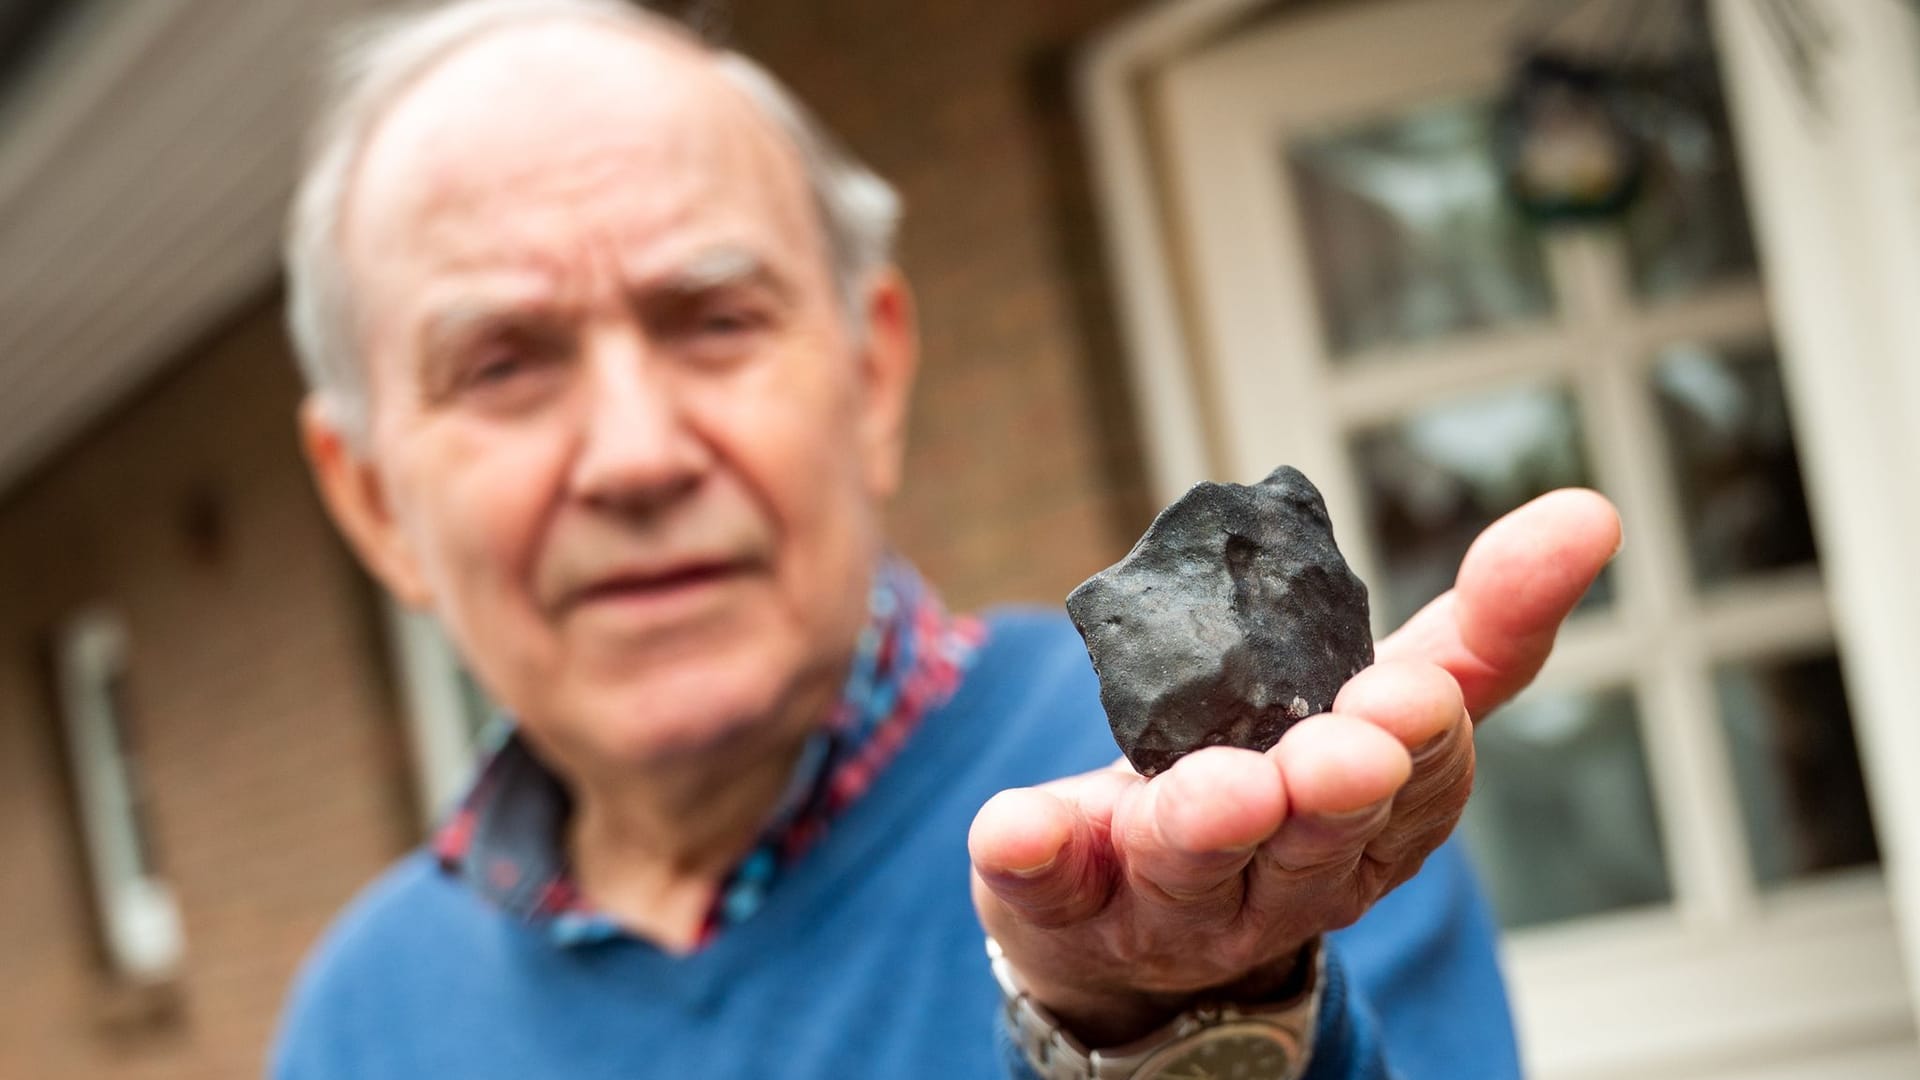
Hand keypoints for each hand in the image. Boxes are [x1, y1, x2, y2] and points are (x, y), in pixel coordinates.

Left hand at [969, 489, 1621, 1045]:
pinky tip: (1014, 827)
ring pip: (1200, 868)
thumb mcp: (1373, 702)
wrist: (1136, 926)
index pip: (1423, 773)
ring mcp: (1177, 898)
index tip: (1417, 689)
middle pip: (1323, 838)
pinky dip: (1033, 855)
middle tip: (1339, 750)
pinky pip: (1048, 887)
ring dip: (1208, 827)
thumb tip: (1592, 512)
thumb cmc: (1269, 777)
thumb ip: (1477, 628)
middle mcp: (1289, 871)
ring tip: (1214, 791)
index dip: (1427, 735)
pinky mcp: (1070, 904)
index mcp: (1374, 813)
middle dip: (1334, 791)